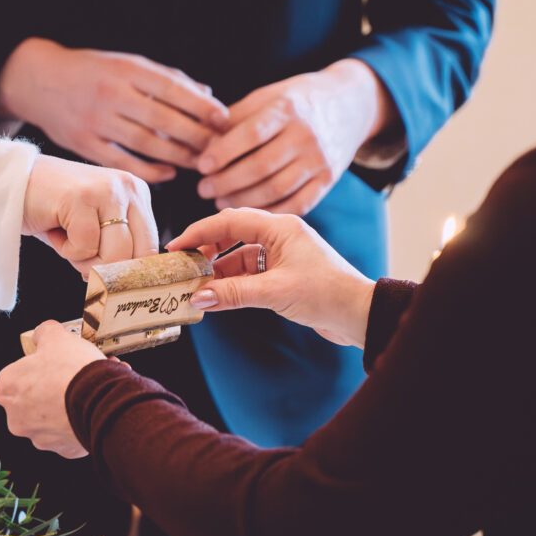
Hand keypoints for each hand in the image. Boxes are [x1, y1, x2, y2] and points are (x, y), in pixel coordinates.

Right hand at [0, 38, 227, 182]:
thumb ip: (165, 78)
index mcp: (125, 69)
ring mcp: (96, 120)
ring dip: (177, 155)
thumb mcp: (126, 64)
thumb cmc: (91, 72)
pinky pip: (122, 161)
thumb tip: (207, 94)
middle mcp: (111, 94)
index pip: (172, 88)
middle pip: (163, 119)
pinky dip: (149, 169)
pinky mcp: (84, 144)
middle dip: (195, 135)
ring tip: (199, 161)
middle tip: (218, 147)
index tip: (223, 118)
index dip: (201, 105)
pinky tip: (168, 172)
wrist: (38, 80)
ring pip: (146, 143)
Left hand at [0, 321, 106, 457]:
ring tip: (93, 385)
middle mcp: (17, 418)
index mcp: (7, 389)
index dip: (37, 364)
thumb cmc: (71, 372)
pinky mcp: (63, 449)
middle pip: (35, 396)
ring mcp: (40, 436)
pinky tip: (97, 402)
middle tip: (75, 372)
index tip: (52, 360)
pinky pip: (72, 430)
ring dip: (71, 400)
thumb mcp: (56, 336)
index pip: (16, 373)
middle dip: (56, 384)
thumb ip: (44, 332)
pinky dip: (83, 418)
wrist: (100, 401)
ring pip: (55, 414)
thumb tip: (44, 333)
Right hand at [23, 155, 159, 273]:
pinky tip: (54, 228)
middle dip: (105, 269)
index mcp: (137, 194)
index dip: (127, 271)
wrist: (11, 185)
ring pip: (114, 255)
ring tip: (66, 238)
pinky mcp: (82, 197)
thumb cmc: (53, 210)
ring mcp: (107, 190)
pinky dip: (66, 249)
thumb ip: (118, 247)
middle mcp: (128, 187)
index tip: (108, 279)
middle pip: (135, 256)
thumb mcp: (95, 226)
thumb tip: (131, 284)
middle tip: (79, 256)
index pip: (150, 248)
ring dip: (84, 259)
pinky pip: (85, 246)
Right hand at [167, 208, 374, 347]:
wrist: (359, 314)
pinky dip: (233, 281)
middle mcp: (281, 235)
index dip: (199, 232)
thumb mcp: (274, 293)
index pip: (229, 221)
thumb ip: (233, 294)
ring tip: (198, 284)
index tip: (176, 247)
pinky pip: (250, 271)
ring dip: (219, 269)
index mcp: (281, 227)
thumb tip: (198, 297)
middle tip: (184, 264)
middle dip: (206, 248)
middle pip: (232, 233)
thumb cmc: (326, 295)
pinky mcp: (284, 272)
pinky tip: (219, 294)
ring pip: (240, 254)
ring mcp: (283, 253)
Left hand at [197, 59, 394, 214]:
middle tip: (203, 189)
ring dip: (243, 200)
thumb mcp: (267, 96)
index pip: (251, 134)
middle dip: (226, 182)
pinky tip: (248, 212)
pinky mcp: (328, 179)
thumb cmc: (295, 101)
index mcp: (287, 108)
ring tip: (220, 201)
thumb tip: (201, 144)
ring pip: (276, 189)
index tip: (201, 166)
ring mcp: (320, 159)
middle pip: (260, 167)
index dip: (223, 152)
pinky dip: (269, 211)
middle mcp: (307, 134)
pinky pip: (297, 204)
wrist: (350, 104)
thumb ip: (234, 118)